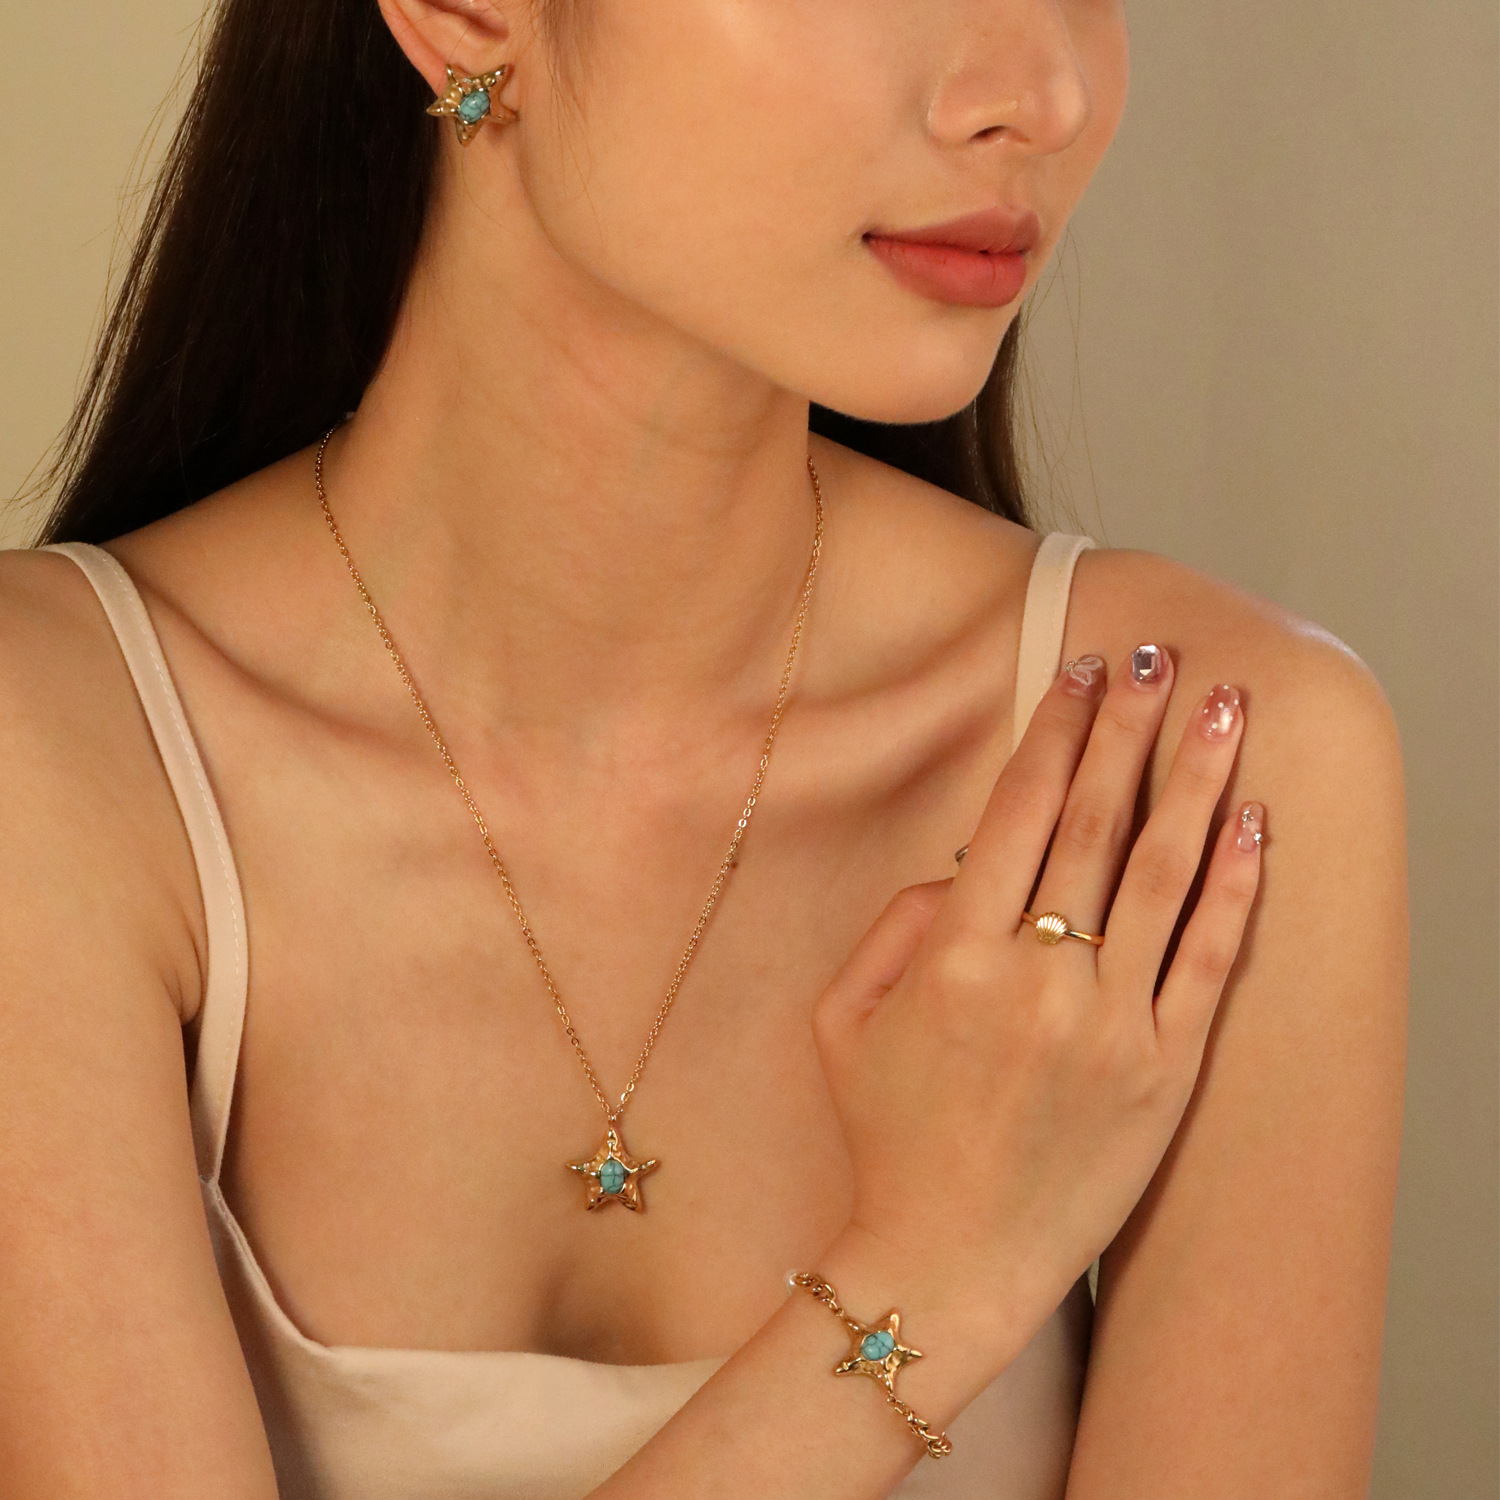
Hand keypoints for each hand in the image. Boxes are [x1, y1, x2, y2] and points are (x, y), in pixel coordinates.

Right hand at [812, 647, 1263, 1361]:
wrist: (946, 1260)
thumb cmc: (885, 1135)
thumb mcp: (841, 1020)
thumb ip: (893, 927)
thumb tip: (967, 867)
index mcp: (955, 959)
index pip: (1017, 815)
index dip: (1052, 733)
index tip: (1077, 671)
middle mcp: (1039, 980)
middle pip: (1095, 823)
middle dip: (1125, 727)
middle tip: (1153, 654)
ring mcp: (1113, 1027)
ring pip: (1165, 876)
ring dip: (1196, 780)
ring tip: (1225, 706)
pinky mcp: (1165, 1073)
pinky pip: (1209, 962)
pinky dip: (1235, 887)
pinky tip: (1254, 824)